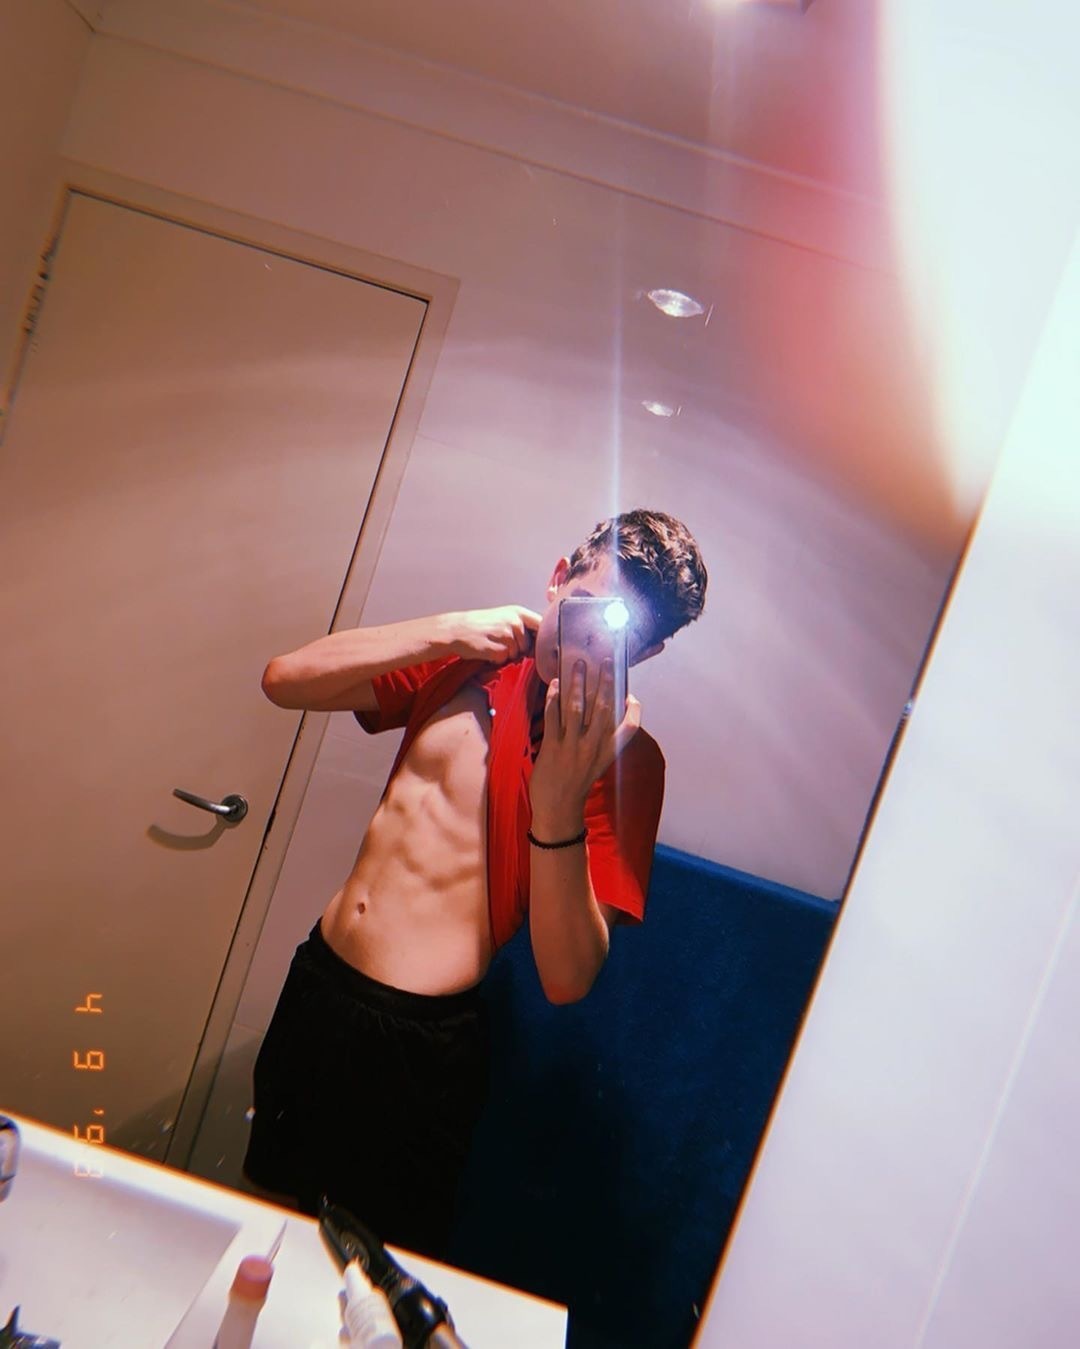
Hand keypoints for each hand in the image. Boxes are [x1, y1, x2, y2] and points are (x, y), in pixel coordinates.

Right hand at [449, 605, 541, 664]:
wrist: (456, 629)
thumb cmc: (480, 625)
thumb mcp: (504, 617)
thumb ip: (523, 626)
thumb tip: (540, 643)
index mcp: (517, 612)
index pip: (541, 625)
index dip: (540, 638)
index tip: (534, 644)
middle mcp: (514, 621)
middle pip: (528, 646)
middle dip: (517, 649)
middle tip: (500, 642)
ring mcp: (505, 635)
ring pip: (516, 654)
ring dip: (505, 654)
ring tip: (492, 644)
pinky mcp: (497, 649)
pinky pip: (504, 660)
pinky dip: (496, 660)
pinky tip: (486, 651)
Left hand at [530, 658, 640, 830]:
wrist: (558, 808)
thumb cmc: (578, 784)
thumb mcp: (598, 764)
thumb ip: (603, 741)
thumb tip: (605, 713)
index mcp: (608, 753)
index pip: (628, 729)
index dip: (633, 711)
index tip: (632, 696)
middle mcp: (593, 747)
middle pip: (602, 709)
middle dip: (605, 683)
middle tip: (606, 661)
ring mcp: (572, 746)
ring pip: (576, 708)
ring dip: (577, 683)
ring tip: (579, 664)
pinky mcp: (552, 746)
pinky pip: (553, 716)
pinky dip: (554, 698)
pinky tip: (556, 684)